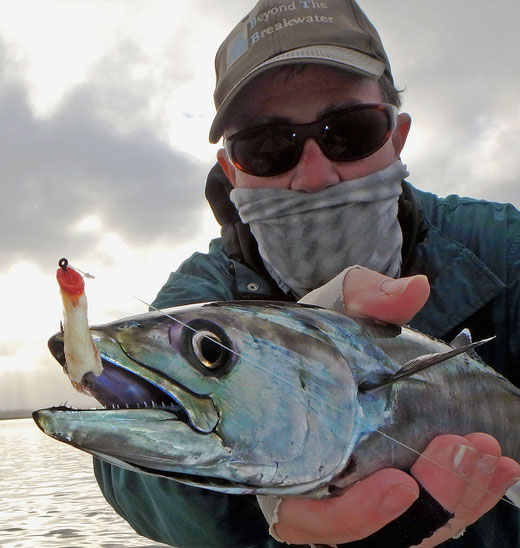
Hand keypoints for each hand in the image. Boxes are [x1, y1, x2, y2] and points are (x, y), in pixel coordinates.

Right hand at [274, 269, 518, 545]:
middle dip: (429, 503)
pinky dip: (469, 496)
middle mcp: (318, 487)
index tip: (397, 483)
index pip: (304, 517)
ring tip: (490, 455)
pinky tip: (500, 465)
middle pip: (371, 533)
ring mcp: (358, 492)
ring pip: (409, 530)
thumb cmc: (319, 332)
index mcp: (286, 458)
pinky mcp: (392, 490)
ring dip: (457, 501)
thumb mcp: (332, 308)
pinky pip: (430, 514)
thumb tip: (413, 291)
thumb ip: (364, 297)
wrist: (330, 340)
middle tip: (465, 450)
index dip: (351, 515)